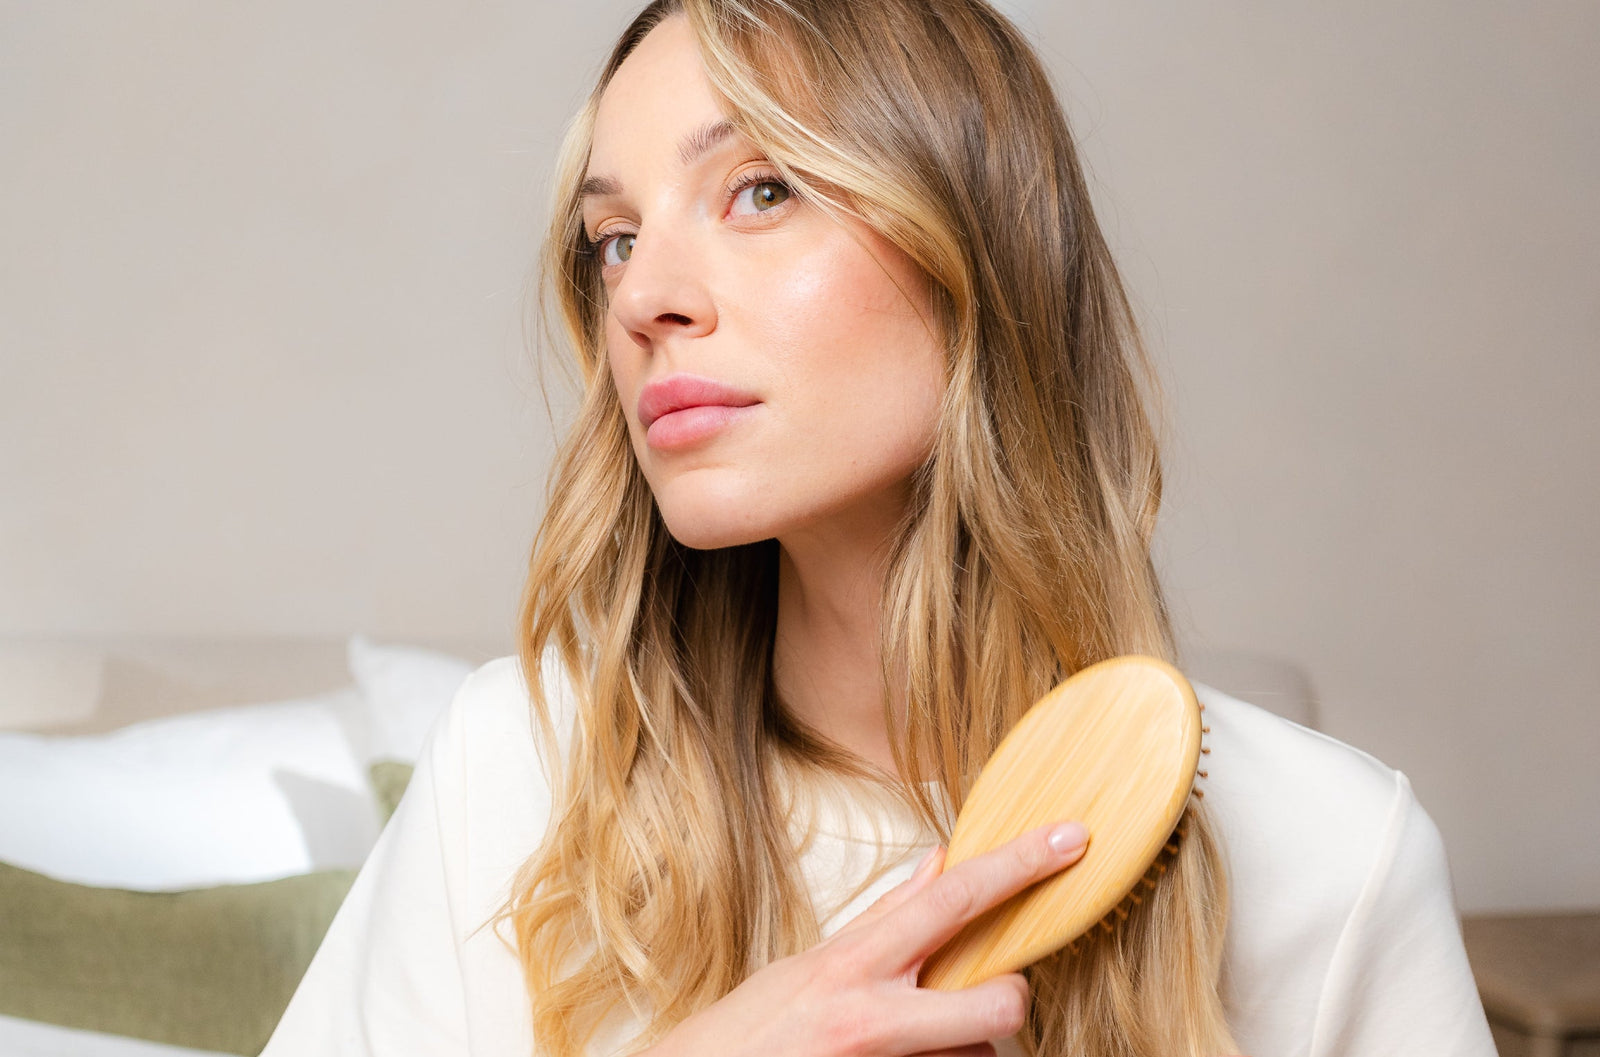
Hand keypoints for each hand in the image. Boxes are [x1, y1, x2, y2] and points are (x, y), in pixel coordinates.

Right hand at [645, 820, 1090, 1056]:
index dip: (1017, 865)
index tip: (1069, 839)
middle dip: (1009, 1001)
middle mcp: (871, 1019)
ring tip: (906, 1048)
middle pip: (997, 1004)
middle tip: (990, 997)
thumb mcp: (808, 966)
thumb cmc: (744, 1037)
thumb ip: (882, 921)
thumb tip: (938, 863)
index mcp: (850, 965)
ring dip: (962, 1053)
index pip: (951, 899)